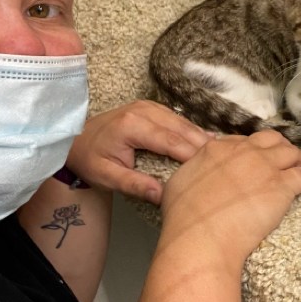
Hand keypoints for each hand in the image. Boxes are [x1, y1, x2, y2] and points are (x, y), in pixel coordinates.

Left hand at [66, 101, 210, 201]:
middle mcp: (144, 111)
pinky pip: (178, 120)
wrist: (74, 139)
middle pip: (182, 129)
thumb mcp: (106, 177)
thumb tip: (162, 195)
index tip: (211, 169)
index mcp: (132, 126)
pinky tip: (208, 143)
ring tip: (222, 153)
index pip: (171, 141)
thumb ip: (134, 184)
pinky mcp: (152, 108)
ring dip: (201, 138)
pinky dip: (192, 132)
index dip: (192, 155)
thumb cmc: (90, 159)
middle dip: (203, 146)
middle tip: (225, 161)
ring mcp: (149, 106)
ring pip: (183, 122)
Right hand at [159, 131, 300, 268]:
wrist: (202, 239)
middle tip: (286, 158)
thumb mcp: (178, 182)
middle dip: (280, 147)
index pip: (242, 141)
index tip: (257, 158)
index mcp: (217, 149)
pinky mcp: (282, 186)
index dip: (252, 149)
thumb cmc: (184, 219)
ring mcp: (265, 167)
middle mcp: (243, 152)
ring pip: (291, 153)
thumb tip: (200, 164)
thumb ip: (193, 168)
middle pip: (271, 140)